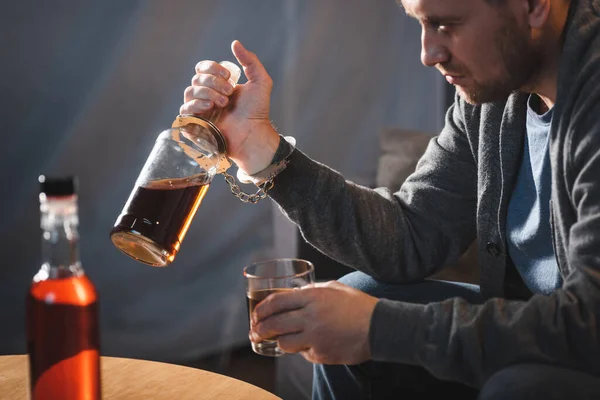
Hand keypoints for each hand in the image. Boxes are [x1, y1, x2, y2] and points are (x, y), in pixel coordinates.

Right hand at [180, 40, 279, 173]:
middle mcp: (207, 96)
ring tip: (223, 103)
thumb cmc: (258, 111)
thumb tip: (234, 43)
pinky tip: (209, 108)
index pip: (203, 68)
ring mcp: (200, 111)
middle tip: (229, 93)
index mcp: (218, 85)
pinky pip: (184, 111)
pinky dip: (195, 106)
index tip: (229, 76)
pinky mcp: (195, 125)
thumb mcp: (260, 81)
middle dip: (213, 83)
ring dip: (207, 94)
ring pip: (189, 92)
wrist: (254, 134)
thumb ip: (250, 61)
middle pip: (196, 79)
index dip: (212, 68)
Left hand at [250, 281, 378, 364]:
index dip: (261, 309)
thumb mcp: (335, 288)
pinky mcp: (321, 354)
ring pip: (283, 343)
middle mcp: (311, 316)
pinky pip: (303, 354)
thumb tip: (294, 295)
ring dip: (280, 341)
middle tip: (254, 333)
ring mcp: (315, 337)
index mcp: (313, 297)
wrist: (380, 327)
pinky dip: (303, 350)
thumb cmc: (358, 305)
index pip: (276, 302)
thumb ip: (313, 291)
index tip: (255, 314)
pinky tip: (309, 345)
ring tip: (279, 340)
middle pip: (274, 324)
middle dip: (259, 329)